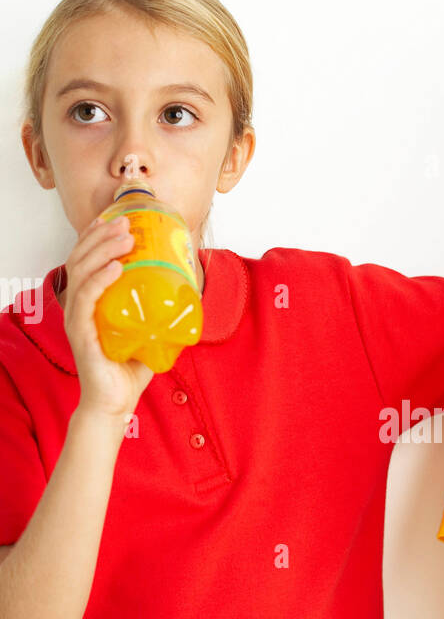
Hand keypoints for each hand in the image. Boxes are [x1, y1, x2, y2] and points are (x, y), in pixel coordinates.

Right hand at [62, 213, 155, 418]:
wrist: (116, 402)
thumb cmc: (129, 366)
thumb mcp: (148, 328)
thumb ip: (161, 309)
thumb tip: (191, 289)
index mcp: (90, 299)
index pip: (86, 258)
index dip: (97, 234)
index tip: (115, 216)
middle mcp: (79, 304)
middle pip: (82, 258)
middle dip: (103, 235)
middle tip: (126, 222)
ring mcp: (78, 318)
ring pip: (82, 272)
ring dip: (103, 250)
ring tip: (124, 237)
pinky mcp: (82, 334)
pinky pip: (86, 301)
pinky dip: (99, 280)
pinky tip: (113, 268)